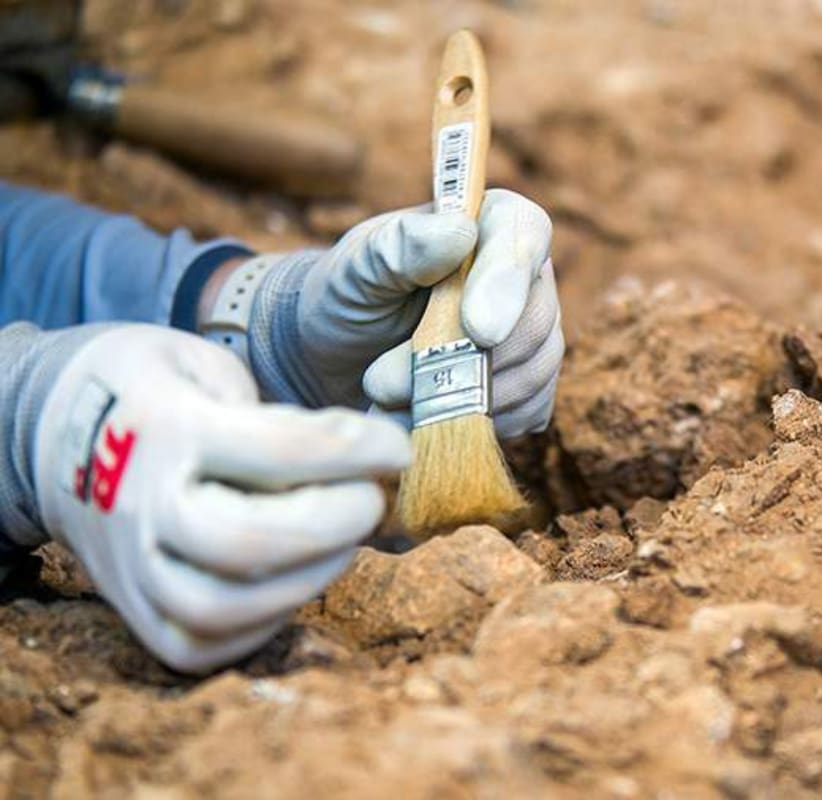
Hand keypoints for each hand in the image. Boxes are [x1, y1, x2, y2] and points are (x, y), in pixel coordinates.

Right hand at [33, 324, 408, 672]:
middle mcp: (140, 506)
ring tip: (347, 542)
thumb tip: (360, 456)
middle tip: (374, 499)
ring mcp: (131, 569)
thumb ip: (276, 412)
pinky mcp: (135, 613)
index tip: (399, 447)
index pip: (275, 452)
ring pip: (220, 609)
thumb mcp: (206, 366)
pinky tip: (302, 578)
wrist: (52, 430)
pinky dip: (265, 624)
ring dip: (306, 580)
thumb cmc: (154, 391)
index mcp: (165, 429)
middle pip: (244, 544)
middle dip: (332, 524)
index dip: (353, 451)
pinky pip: (201, 645)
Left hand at [243, 189, 563, 437]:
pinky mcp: (530, 386)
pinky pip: (527, 410)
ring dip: (460, 398)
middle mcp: (524, 275)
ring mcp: (534, 333)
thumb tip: (459, 232)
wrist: (341, 358)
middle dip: (463, 361)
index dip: (509, 282)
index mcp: (489, 222)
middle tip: (381, 381)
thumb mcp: (357, 269)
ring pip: (533, 372)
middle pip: (533, 319)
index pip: (524, 235)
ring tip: (387, 401)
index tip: (479, 331)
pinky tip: (425, 418)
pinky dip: (475, 424)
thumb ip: (401, 246)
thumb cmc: (348, 298)